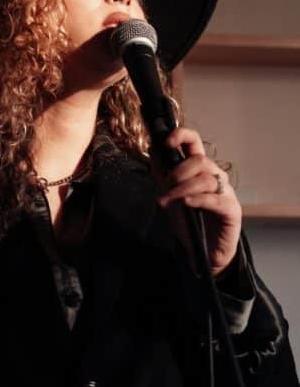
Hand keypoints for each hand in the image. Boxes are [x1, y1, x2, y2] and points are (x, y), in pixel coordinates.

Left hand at [154, 127, 241, 274]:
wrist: (202, 251)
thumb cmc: (189, 220)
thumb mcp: (170, 194)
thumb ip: (162, 173)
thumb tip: (153, 148)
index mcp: (199, 169)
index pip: (195, 142)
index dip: (182, 135)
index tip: (166, 141)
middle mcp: (215, 176)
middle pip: (200, 161)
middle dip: (177, 173)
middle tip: (164, 189)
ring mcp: (225, 192)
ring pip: (206, 179)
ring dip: (182, 189)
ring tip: (167, 201)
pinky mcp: (232, 210)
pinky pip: (216, 199)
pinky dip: (198, 199)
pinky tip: (186, 203)